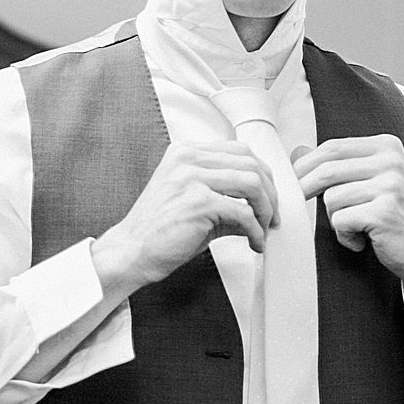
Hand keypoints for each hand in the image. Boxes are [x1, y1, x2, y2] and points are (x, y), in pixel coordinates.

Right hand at [92, 141, 278, 294]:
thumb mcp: (193, 201)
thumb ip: (225, 194)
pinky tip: (253, 242)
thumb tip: (260, 205)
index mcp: (186, 153)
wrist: (131, 252)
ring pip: (252, 183)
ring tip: (264, 229)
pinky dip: (255, 230)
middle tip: (272, 217)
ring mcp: (192, 178)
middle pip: (251, 164)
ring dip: (266, 210)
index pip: (240, 151)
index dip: (263, 175)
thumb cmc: (158, 231)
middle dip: (270, 193)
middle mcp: (189, 159)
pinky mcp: (198, 202)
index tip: (269, 198)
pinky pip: (243, 212)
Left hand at [291, 134, 403, 288]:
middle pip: (327, 169)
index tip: (293, 181)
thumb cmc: (398, 219)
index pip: (333, 147)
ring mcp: (390, 186)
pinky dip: (344, 236)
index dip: (306, 165)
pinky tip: (361, 241)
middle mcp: (391, 161)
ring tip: (355, 228)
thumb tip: (297, 151)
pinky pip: (340, 220)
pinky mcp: (384, 212)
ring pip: (331, 198)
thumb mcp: (374, 182)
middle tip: (299, 205)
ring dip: (335, 219)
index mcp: (388, 146)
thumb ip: (341, 165)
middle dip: (305, 189)